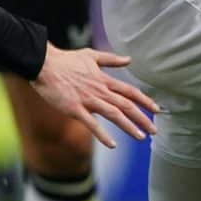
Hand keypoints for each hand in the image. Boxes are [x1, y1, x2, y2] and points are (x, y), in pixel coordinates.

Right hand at [30, 45, 160, 149]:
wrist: (43, 64)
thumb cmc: (65, 60)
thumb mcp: (91, 55)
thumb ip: (111, 59)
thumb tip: (129, 59)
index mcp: (103, 79)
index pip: (129, 91)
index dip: (145, 100)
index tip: (157, 110)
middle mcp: (99, 90)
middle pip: (126, 105)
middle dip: (142, 118)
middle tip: (154, 131)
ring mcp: (87, 100)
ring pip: (114, 114)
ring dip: (129, 127)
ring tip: (141, 137)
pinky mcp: (74, 109)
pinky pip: (92, 124)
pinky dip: (103, 135)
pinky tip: (113, 145)